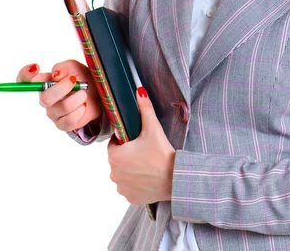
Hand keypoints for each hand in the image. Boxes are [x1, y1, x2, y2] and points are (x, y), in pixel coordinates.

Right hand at [16, 60, 101, 131]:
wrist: (97, 94)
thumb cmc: (83, 79)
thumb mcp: (75, 67)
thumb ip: (63, 68)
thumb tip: (55, 76)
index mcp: (45, 82)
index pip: (25, 79)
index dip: (25, 74)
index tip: (36, 67)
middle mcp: (46, 98)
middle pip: (45, 98)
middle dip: (62, 88)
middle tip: (74, 81)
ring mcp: (53, 112)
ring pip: (62, 107)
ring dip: (77, 98)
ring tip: (83, 93)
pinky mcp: (63, 124)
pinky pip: (69, 120)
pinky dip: (80, 110)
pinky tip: (83, 105)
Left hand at [107, 87, 175, 204]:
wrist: (175, 179)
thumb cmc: (162, 153)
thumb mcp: (153, 128)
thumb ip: (145, 108)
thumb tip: (139, 91)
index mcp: (115, 155)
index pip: (114, 144)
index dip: (125, 140)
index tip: (138, 140)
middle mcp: (114, 173)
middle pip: (118, 159)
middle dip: (128, 154)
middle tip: (145, 151)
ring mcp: (122, 187)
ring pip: (123, 173)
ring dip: (131, 169)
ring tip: (148, 164)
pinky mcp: (130, 198)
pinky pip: (129, 187)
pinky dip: (136, 183)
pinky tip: (148, 177)